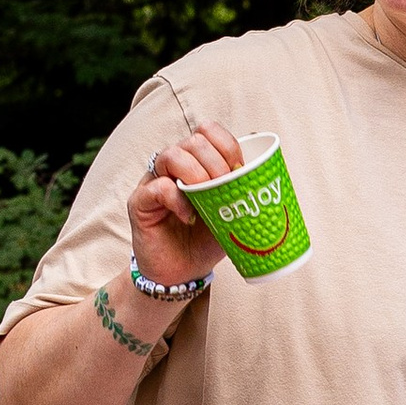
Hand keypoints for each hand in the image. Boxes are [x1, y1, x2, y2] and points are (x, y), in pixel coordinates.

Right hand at [127, 124, 241, 291]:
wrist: (183, 273)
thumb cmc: (205, 240)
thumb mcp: (231, 214)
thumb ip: (242, 192)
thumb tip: (265, 174)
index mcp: (197, 161)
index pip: (208, 131)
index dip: (227, 145)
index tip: (240, 169)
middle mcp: (174, 165)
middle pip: (193, 141)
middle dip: (216, 162)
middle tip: (226, 187)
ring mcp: (154, 180)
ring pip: (172, 155)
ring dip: (196, 173)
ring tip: (207, 196)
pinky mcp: (140, 202)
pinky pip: (157, 187)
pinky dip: (177, 199)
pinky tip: (190, 217)